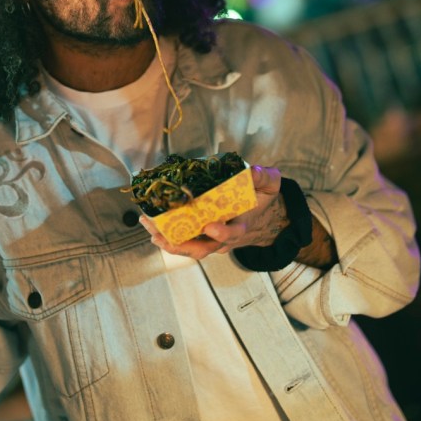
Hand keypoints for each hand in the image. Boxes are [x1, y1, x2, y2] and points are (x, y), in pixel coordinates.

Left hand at [138, 165, 289, 260]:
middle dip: (181, 243)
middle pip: (203, 247)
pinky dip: (168, 234)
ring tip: (149, 226)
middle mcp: (225, 238)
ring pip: (189, 246)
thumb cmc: (263, 199)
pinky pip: (184, 240)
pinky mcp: (202, 235)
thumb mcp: (270, 185)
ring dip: (168, 239)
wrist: (263, 217)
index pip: (232, 234)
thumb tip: (251, 172)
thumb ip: (263, 178)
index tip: (209, 226)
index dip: (222, 233)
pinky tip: (151, 224)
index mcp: (242, 226)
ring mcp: (212, 240)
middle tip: (160, 233)